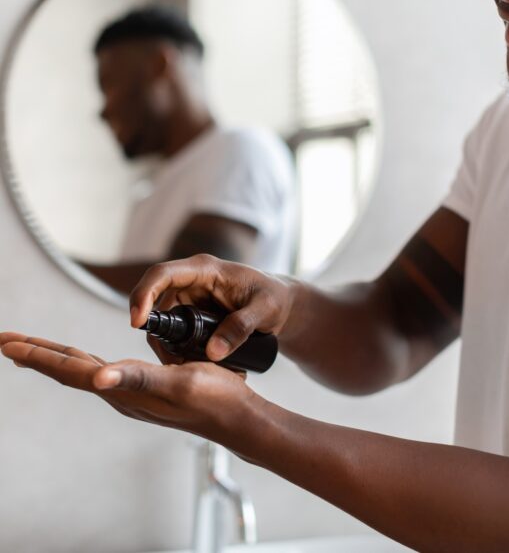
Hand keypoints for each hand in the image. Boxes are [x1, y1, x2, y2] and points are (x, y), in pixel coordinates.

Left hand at [0, 332, 255, 449]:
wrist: (234, 416)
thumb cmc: (212, 400)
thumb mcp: (177, 384)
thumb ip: (138, 379)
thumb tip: (98, 377)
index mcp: (123, 389)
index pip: (70, 370)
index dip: (38, 355)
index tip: (7, 343)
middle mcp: (121, 392)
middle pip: (69, 370)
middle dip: (37, 355)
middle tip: (7, 342)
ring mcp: (132, 393)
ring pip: (84, 371)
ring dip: (57, 358)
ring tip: (36, 350)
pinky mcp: (146, 388)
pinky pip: (105, 371)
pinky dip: (86, 362)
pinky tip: (90, 362)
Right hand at [130, 254, 295, 362]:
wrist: (282, 305)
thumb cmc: (275, 298)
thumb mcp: (264, 311)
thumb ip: (241, 327)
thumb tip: (212, 353)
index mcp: (204, 269)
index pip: (162, 274)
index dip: (143, 294)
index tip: (136, 322)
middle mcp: (191, 281)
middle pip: (155, 305)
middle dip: (158, 336)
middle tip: (173, 365)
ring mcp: (189, 299)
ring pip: (164, 324)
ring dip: (169, 348)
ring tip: (192, 369)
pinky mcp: (192, 315)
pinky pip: (175, 334)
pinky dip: (179, 351)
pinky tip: (194, 367)